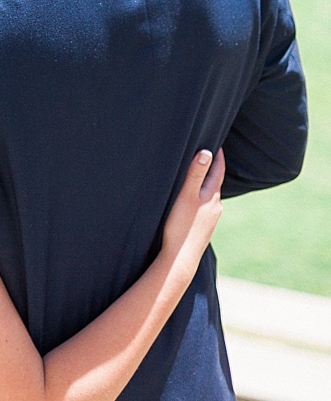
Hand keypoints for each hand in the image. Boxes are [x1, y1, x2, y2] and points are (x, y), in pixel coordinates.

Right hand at [160, 147, 224, 276]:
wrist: (181, 259)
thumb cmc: (181, 225)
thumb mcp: (186, 196)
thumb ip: (195, 174)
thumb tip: (207, 153)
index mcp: (212, 196)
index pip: (218, 170)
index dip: (218, 155)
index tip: (217, 141)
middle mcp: (216, 207)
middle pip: (215, 182)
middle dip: (211, 167)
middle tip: (207, 152)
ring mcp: (211, 219)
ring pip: (210, 195)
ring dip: (205, 183)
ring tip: (198, 173)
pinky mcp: (204, 228)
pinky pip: (205, 206)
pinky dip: (201, 197)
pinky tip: (192, 200)